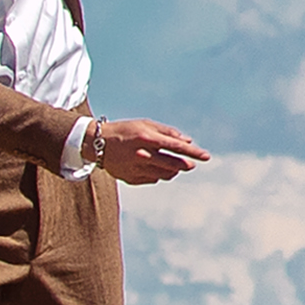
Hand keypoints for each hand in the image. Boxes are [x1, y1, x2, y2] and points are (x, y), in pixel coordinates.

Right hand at [82, 118, 206, 185]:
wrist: (97, 144)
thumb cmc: (125, 130)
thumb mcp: (146, 125)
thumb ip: (168, 132)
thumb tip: (187, 140)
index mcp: (148, 139)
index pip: (177, 147)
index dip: (194, 152)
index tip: (206, 157)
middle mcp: (143, 155)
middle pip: (174, 164)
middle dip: (186, 164)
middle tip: (190, 164)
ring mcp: (137, 169)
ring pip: (166, 174)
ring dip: (173, 170)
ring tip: (170, 163)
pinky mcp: (132, 179)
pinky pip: (154, 179)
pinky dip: (159, 174)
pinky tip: (153, 166)